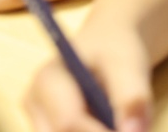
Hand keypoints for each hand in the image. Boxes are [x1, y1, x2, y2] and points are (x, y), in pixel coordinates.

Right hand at [26, 26, 152, 131]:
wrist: (108, 45)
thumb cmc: (115, 49)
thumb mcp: (129, 65)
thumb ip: (132, 98)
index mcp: (48, 81)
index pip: (68, 123)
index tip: (132, 131)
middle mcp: (35, 105)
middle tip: (129, 128)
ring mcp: (40, 122)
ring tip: (119, 124)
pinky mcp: (50, 131)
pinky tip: (109, 128)